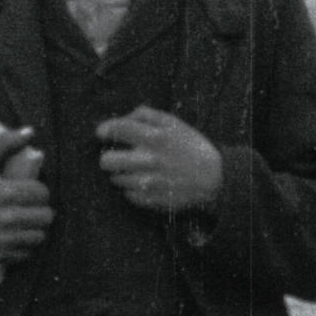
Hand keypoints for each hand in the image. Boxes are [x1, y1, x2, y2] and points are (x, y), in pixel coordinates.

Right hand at [0, 127, 49, 266]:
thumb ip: (5, 143)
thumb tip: (30, 131)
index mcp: (5, 193)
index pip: (42, 193)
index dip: (40, 191)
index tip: (31, 191)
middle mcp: (6, 218)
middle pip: (46, 216)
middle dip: (42, 210)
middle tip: (32, 207)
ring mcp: (3, 239)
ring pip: (40, 236)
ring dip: (36, 228)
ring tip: (27, 221)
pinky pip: (28, 252)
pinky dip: (26, 245)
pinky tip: (17, 235)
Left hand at [95, 106, 224, 213]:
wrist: (213, 179)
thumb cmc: (191, 147)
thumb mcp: (173, 123)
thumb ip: (146, 115)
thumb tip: (123, 118)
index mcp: (154, 138)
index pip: (117, 130)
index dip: (104, 130)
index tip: (102, 133)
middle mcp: (148, 161)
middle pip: (106, 161)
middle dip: (108, 157)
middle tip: (116, 156)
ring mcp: (148, 183)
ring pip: (115, 179)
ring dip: (121, 174)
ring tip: (136, 170)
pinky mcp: (149, 200)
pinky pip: (126, 194)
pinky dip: (132, 188)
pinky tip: (145, 182)